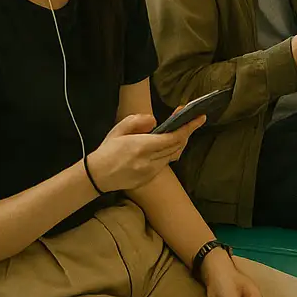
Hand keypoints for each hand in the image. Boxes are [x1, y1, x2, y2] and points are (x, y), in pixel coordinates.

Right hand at [87, 112, 203, 192]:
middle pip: (177, 146)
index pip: (173, 137)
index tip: (200, 117)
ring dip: (178, 143)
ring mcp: (150, 171)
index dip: (189, 127)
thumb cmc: (107, 150)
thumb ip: (137, 121)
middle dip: (186, 132)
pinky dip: (168, 153)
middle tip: (191, 120)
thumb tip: (155, 121)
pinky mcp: (149, 178)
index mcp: (142, 147)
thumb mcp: (119, 129)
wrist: (96, 176)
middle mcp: (149, 160)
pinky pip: (165, 163)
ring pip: (173, 155)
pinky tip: (165, 146)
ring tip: (179, 131)